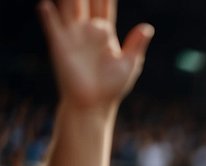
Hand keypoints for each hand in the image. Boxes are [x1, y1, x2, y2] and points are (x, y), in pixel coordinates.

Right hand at [38, 0, 152, 111]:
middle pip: (85, 2)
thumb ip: (136, 44)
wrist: (94, 104)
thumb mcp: (130, 64)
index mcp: (105, 33)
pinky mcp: (60, 46)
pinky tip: (46, 5)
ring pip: (69, 8)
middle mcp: (87, 31)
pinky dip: (49, 16)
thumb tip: (148, 27)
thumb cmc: (112, 87)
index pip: (104, 7)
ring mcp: (73, 36)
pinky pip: (53, 27)